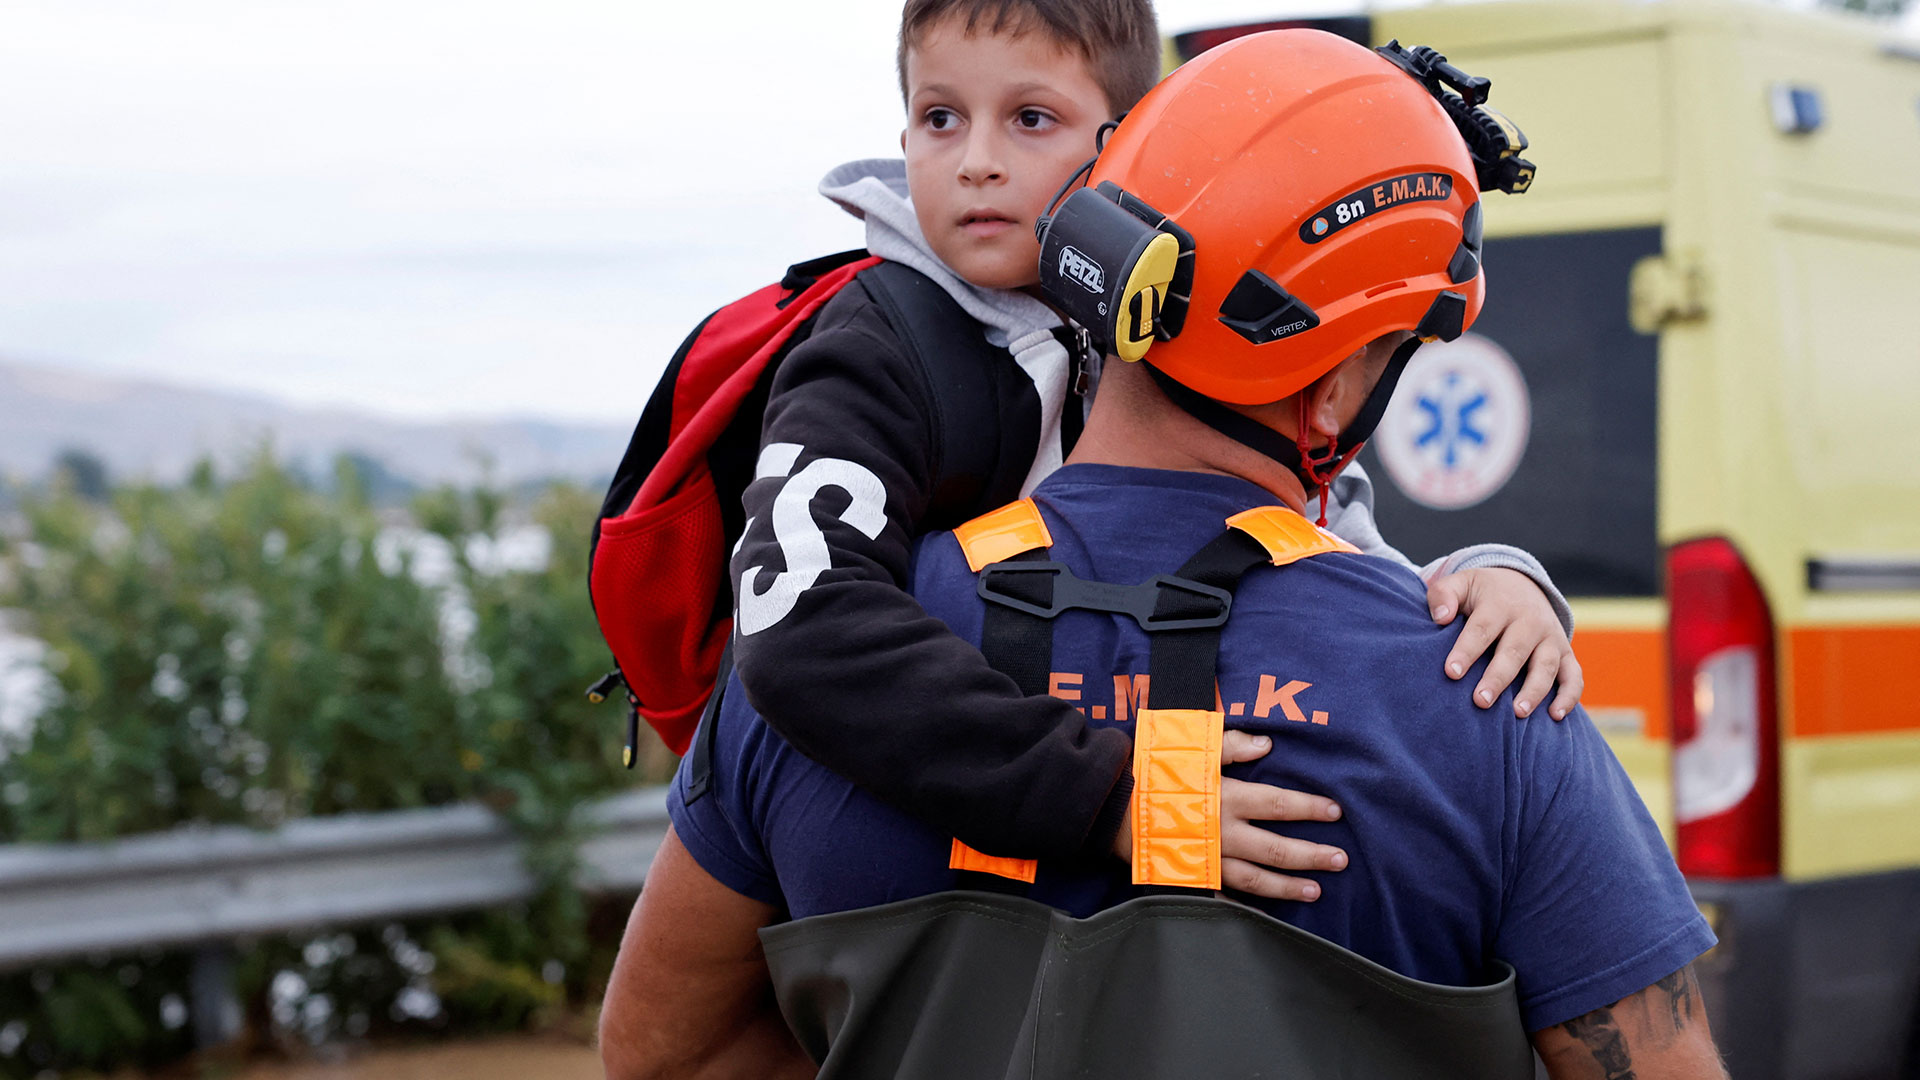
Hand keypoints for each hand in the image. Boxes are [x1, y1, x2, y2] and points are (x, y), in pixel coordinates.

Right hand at [1115, 729, 1347, 901]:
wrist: (1109, 807)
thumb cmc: (1152, 772)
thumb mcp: (1190, 748)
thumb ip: (1231, 745)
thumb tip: (1268, 745)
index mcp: (1227, 798)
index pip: (1279, 804)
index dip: (1309, 808)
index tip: (1334, 811)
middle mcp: (1223, 833)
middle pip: (1277, 849)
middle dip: (1311, 855)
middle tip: (1340, 859)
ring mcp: (1209, 861)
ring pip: (1257, 880)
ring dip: (1288, 887)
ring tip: (1315, 891)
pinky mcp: (1193, 878)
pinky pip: (1224, 899)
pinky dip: (1246, 911)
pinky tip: (1267, 918)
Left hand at [1427, 567, 1583, 720]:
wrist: (1523, 585)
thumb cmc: (1482, 593)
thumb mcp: (1461, 584)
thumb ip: (1443, 595)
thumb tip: (1440, 618)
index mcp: (1500, 604)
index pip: (1482, 629)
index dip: (1467, 650)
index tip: (1451, 672)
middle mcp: (1529, 621)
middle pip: (1514, 651)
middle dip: (1498, 677)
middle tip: (1480, 700)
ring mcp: (1550, 637)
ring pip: (1545, 665)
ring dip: (1534, 690)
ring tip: (1518, 713)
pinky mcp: (1566, 653)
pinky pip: (1573, 676)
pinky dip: (1569, 695)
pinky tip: (1555, 716)